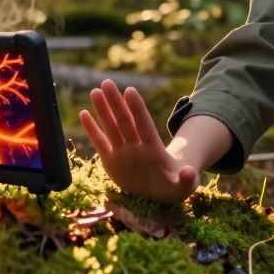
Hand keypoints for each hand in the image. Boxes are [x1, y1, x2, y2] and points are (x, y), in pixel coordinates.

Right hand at [79, 79, 199, 203]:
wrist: (162, 191)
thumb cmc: (175, 185)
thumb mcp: (185, 186)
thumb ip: (187, 180)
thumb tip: (190, 173)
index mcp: (154, 151)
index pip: (144, 126)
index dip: (138, 110)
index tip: (130, 91)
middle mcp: (137, 147)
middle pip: (125, 121)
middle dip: (116, 103)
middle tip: (107, 82)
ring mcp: (123, 153)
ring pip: (111, 128)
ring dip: (103, 110)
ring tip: (95, 91)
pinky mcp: (112, 162)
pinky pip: (100, 143)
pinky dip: (92, 129)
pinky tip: (84, 113)